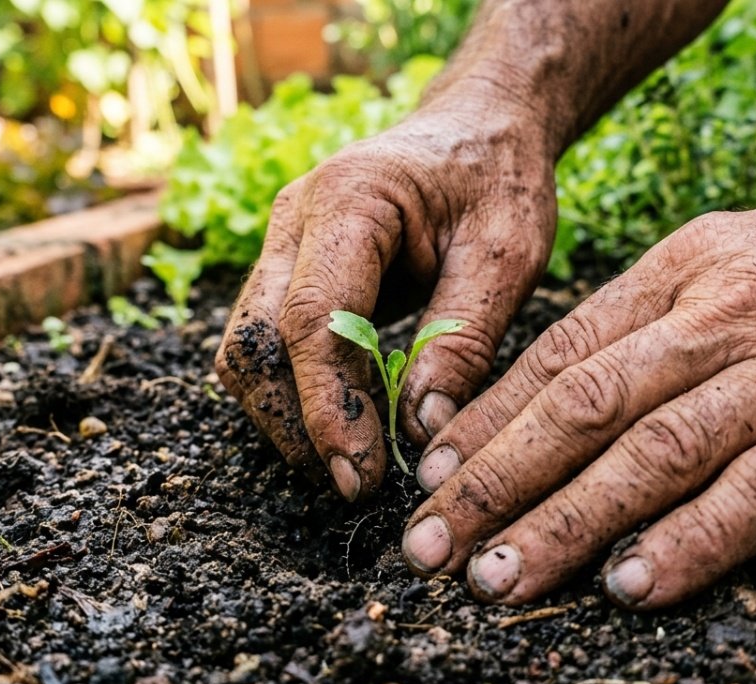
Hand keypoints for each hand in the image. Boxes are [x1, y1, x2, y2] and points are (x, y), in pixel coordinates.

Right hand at [215, 102, 557, 500]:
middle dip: (295, 422)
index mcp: (350, 199)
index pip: (312, 318)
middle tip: (356, 483)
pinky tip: (346, 426)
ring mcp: (282, 245)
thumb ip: (463, 340)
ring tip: (353, 463)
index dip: (327, 406)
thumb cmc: (499, 180)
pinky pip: (268, 345)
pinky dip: (297, 393)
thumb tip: (420, 432)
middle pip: (255, 340)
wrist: (478, 129)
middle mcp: (294, 219)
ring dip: (288, 415)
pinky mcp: (289, 271)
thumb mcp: (508, 255)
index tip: (361, 474)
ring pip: (247, 349)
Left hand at [401, 161, 755, 607]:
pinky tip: (632, 587)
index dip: (488, 420)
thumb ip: (652, 314)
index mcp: (684, 269)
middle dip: (497, 482)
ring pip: (654, 454)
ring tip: (503, 580)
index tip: (433, 475)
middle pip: (585, 406)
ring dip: (568, 524)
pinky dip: (691, 542)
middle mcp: (723, 317)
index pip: (561, 353)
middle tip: (431, 546)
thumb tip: (560, 383)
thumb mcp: (737, 253)